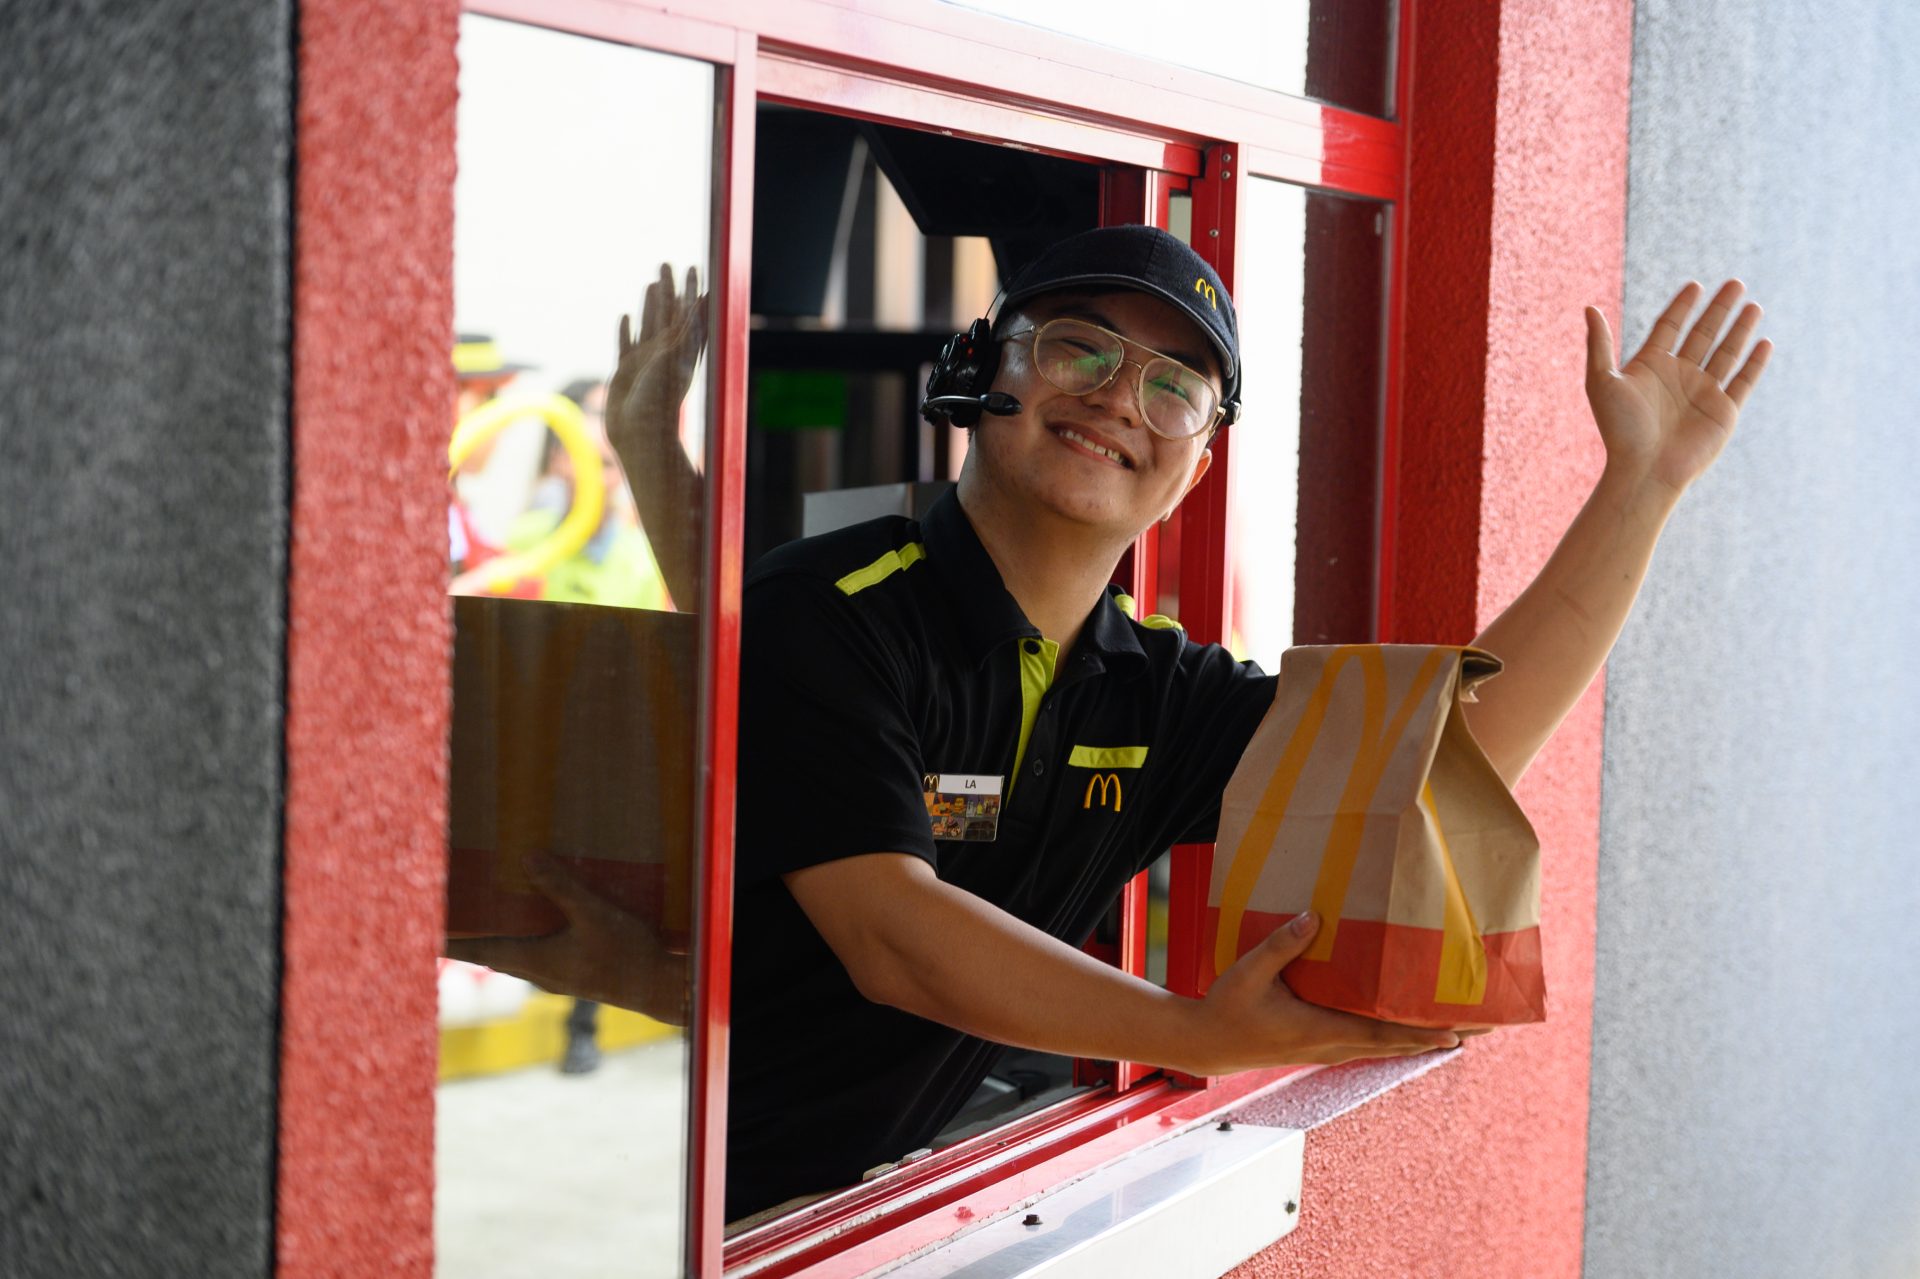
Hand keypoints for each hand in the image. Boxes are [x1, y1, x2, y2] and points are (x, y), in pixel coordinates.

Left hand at [444, 855, 688, 1026]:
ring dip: (499, 935)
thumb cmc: (625, 955)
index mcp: (531, 959)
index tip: (420, 928)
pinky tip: (538, 924)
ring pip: (513, 953)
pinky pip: (535, 954)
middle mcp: (535, 971)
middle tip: (450, 909)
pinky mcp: (572, 973)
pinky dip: (524, 938)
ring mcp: (554, 975)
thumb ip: (561, 886)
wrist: (656, 989)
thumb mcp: (594, 914)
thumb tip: (527, 856)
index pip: (476, 947)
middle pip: (489, 951)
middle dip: (470, 932)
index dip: (448, 938)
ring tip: (487, 912)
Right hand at [607, 263, 707, 466]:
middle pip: (668, 313)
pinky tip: (625, 316)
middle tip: (667, 264)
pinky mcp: (625, 372)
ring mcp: (645, 362)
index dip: (691, 290)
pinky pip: (625, 344)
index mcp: (683, 351)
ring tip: (651, 283)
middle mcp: (666, 354)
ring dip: (650, 304)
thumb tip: (704, 296)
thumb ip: (688, 328)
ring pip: (648, 325)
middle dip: (669, 288)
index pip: (689, 312)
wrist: (639, 436)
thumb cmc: (660, 401)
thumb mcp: (676, 359)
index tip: (693, 267)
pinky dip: (626, 329)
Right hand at [1184, 913, 1471, 1074]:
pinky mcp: (1323, 1046)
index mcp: (1320, 1029)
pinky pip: (1372, 1044)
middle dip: (1440, 1036)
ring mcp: (1330, 1049)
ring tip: (1462, 1029)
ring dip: (1424, 1039)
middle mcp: (1333, 1045)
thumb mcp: (1249, 972)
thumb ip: (1281, 944)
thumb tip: (1315, 916)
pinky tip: (1412, 1030)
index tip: (1457, 1030)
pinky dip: (1399, 1038)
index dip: (1421, 1032)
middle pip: (1398, 1044)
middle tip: (1482, 1026)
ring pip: (1388, 1047)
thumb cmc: (1227, 1008)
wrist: (1209, 1044)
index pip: (1382, 1033)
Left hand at [1584, 280, 1773, 498]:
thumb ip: (1599, 344)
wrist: (1644, 470)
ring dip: (1740, 329)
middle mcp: (1678, 377)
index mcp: (1650, 367)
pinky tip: (1764, 343)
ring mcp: (1702, 393)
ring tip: (1753, 305)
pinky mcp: (1723, 411)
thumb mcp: (1602, 382)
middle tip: (1735, 284)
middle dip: (1719, 309)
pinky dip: (1754, 363)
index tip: (1695, 285)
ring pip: (1726, 353)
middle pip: (1702, 334)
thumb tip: (1589, 307)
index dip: (1682, 306)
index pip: (1670, 327)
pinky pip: (1742, 381)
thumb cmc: (1620, 429)